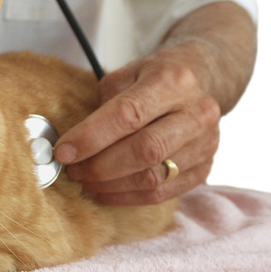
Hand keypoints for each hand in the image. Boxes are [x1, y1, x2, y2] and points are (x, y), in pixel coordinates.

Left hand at [54, 48, 220, 205]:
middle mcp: (198, 113)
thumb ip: (103, 105)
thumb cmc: (152, 78)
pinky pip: (162, 193)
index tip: (64, 151)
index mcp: (173, 81)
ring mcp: (206, 143)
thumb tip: (72, 144)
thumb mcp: (126, 74)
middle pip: (145, 150)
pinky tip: (105, 192)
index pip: (129, 115)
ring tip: (86, 181)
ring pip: (153, 176)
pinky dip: (127, 197)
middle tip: (73, 170)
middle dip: (100, 166)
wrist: (200, 80)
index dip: (91, 137)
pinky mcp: (205, 168)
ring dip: (110, 185)